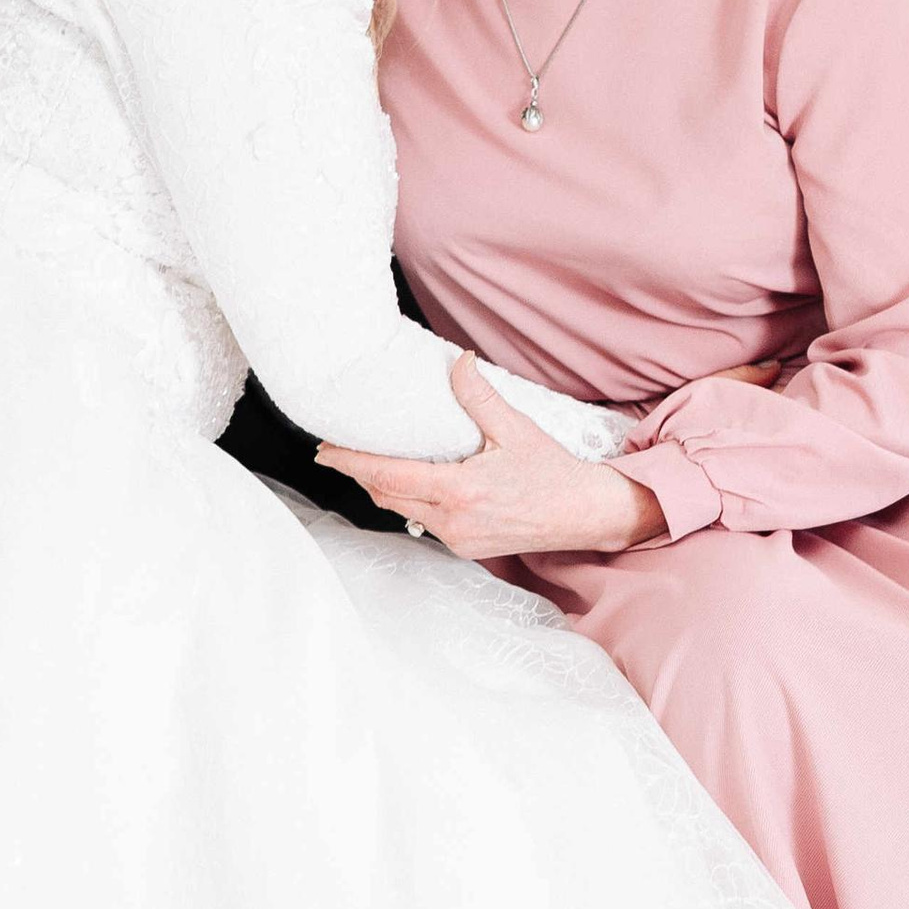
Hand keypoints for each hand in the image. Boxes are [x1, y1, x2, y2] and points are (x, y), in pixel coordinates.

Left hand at [320, 354, 665, 559]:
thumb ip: (479, 396)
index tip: (324, 450)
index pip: (387, 476)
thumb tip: (458, 361)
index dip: (351, 462)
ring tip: (370, 462)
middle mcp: (452, 521)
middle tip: (338, 450)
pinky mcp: (465, 547)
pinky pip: (425, 522)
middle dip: (360, 474)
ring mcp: (457, 539)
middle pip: (386, 496)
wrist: (583, 515)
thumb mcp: (515, 428)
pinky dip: (410, 501)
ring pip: (403, 511)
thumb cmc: (552, 473)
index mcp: (458, 492)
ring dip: (385, 488)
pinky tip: (410, 483)